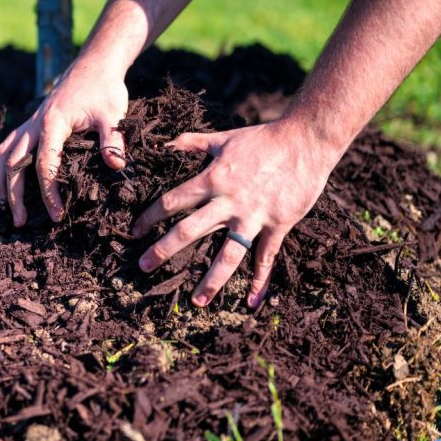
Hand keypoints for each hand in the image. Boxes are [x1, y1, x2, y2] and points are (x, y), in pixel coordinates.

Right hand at [0, 60, 129, 226]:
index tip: (56, 214)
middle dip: (14, 194)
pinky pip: (8, 145)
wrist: (94, 65)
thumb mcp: (113, 114)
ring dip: (1, 181)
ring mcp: (30, 122)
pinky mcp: (31, 123)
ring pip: (4, 154)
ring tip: (5, 207)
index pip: (44, 165)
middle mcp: (35, 123)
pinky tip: (6, 182)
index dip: (48, 192)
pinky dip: (3, 165)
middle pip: (14, 163)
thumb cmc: (104, 90)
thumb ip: (113, 140)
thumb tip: (116, 166)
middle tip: (20, 222)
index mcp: (52, 123)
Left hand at [131, 119, 342, 308]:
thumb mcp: (223, 138)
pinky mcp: (278, 225)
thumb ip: (192, 142)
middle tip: (144, 267)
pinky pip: (266, 257)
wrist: (306, 141)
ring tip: (197, 301)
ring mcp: (254, 216)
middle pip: (189, 231)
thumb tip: (166, 143)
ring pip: (228, 254)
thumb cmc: (263, 138)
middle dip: (164, 250)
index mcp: (212, 179)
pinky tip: (252, 301)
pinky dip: (260, 281)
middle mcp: (229, 202)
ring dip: (211, 280)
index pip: (172, 202)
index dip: (150, 217)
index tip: (135, 231)